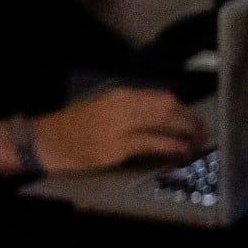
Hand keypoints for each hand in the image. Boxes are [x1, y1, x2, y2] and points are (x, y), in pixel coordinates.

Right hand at [0, 85, 205, 179]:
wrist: (43, 140)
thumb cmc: (73, 128)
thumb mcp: (103, 110)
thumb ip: (130, 111)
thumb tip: (163, 117)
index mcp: (119, 95)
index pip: (162, 98)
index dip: (184, 110)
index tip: (196, 121)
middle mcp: (120, 105)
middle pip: (167, 107)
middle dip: (191, 120)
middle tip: (204, 133)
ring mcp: (117, 125)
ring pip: (163, 122)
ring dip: (186, 133)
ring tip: (197, 143)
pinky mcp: (113, 146)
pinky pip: (150, 143)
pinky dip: (171, 146)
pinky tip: (181, 151)